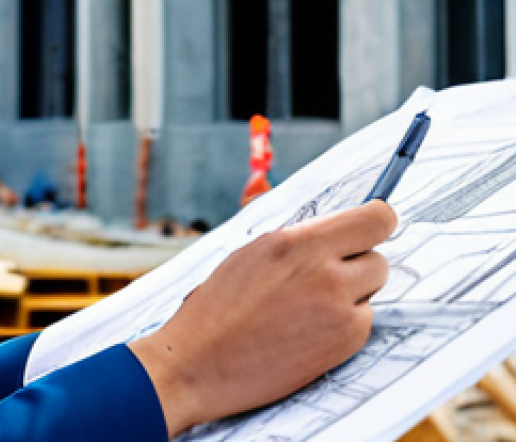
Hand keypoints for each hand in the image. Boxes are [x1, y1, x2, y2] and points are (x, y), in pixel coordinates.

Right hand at [128, 201, 396, 437]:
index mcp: (296, 242)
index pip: (374, 219)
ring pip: (372, 290)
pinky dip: (345, 322)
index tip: (376, 223)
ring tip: (311, 303)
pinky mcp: (344, 342)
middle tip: (332, 271)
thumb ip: (298, 241)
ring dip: (353, 292)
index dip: (380, 220)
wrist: (201, 360)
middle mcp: (323, 271)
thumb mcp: (253, 253)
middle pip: (379, 256)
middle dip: (360, 261)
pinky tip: (309, 327)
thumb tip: (335, 232)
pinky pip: (363, 320)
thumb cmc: (218, 305)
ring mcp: (337, 309)